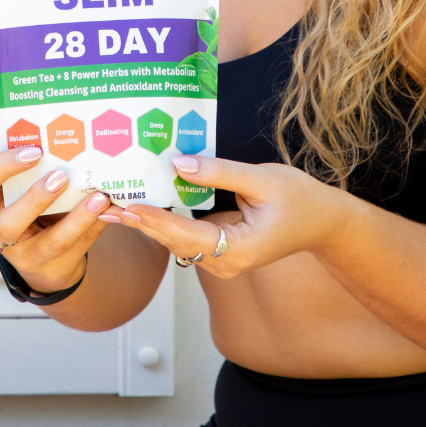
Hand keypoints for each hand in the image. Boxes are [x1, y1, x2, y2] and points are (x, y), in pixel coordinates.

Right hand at [0, 147, 114, 293]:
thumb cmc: (36, 212)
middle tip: (61, 176)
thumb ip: (40, 172)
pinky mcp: (58, 267)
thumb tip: (74, 140)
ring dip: (78, 219)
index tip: (33, 150)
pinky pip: (81, 247)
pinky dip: (98, 225)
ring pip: (52, 243)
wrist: (50, 261)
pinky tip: (112, 208)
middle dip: (35, 199)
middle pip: (8, 224)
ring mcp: (29, 257)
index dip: (2, 165)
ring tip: (99, 198)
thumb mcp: (27, 193)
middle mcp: (3, 235)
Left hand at [103, 155, 337, 277]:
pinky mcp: (220, 252)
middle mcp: (226, 263)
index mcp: (240, 249)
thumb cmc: (298, 199)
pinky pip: (186, 239)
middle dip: (139, 223)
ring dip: (146, 224)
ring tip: (110, 206)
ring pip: (177, 243)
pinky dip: (163, 223)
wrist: (322, 223)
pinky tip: (141, 209)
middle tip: (103, 205)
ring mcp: (223, 261)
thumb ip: (219, 172)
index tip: (129, 206)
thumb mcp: (262, 179)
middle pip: (175, 242)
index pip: (188, 234)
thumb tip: (178, 163)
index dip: (157, 220)